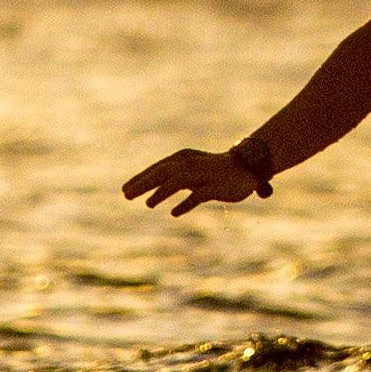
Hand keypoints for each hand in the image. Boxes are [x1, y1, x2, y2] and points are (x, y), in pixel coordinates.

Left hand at [124, 146, 260, 212]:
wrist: (246, 167)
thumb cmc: (213, 170)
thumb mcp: (190, 172)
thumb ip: (171, 180)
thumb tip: (148, 194)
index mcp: (183, 158)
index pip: (157, 168)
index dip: (140, 179)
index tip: (125, 191)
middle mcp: (191, 164)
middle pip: (163, 173)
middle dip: (143, 184)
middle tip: (126, 196)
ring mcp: (204, 174)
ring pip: (178, 181)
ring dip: (161, 192)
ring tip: (148, 204)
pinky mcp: (216, 186)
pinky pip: (198, 195)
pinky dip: (185, 203)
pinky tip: (174, 213)